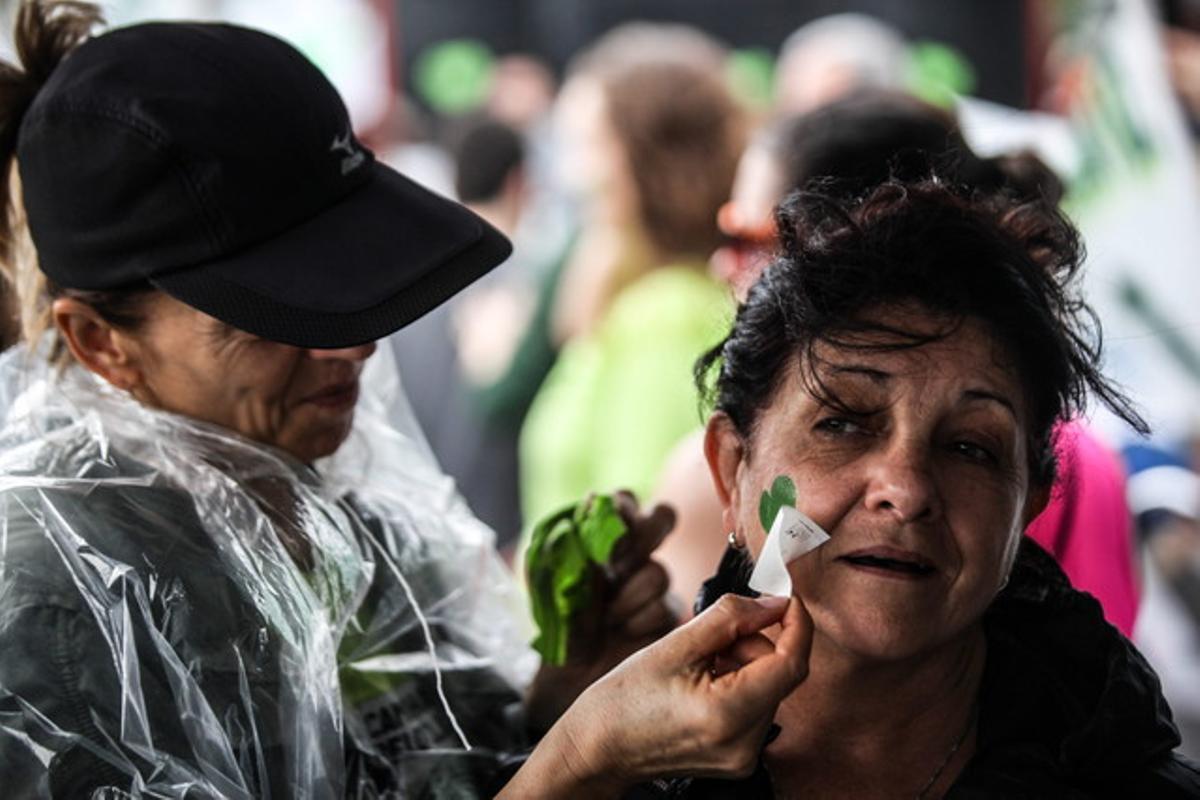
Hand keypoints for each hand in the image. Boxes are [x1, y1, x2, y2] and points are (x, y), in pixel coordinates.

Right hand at [503, 594, 812, 797]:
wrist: (598, 747)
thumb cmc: (625, 699)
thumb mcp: (675, 644)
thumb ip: (731, 617)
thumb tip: (774, 602)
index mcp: (728, 713)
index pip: (792, 663)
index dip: (797, 624)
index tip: (786, 598)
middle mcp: (744, 743)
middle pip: (780, 674)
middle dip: (754, 642)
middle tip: (712, 638)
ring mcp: (743, 757)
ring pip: (769, 688)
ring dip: (744, 664)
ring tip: (700, 665)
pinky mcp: (738, 760)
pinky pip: (757, 708)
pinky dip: (739, 685)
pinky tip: (704, 685)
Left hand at [526, 491, 677, 729]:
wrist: (566, 672)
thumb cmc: (556, 619)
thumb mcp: (550, 579)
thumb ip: (568, 542)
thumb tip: (587, 507)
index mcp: (602, 536)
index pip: (624, 501)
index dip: (623, 509)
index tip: (608, 529)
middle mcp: (632, 554)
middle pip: (662, 517)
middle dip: (645, 536)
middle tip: (618, 562)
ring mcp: (653, 583)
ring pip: (658, 572)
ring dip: (630, 595)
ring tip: (607, 616)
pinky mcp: (666, 615)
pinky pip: (665, 608)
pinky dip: (640, 620)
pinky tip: (622, 631)